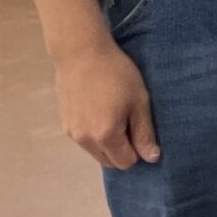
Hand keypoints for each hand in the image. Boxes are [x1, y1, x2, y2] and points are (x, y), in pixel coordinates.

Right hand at [53, 40, 158, 169]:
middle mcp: (84, 140)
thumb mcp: (139, 101)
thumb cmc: (117, 74)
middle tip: (129, 122)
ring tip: (115, 115)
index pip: (126, 163)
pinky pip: (84, 140)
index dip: (138, 150)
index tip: (140, 129)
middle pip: (109, 161)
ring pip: (95, 152)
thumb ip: (144, 133)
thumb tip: (152, 158)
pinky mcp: (64, 124)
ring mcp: (71, 133)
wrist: (81, 53)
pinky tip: (100, 111)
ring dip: (108, 143)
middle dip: (123, 150)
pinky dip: (95, 135)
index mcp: (105, 136)